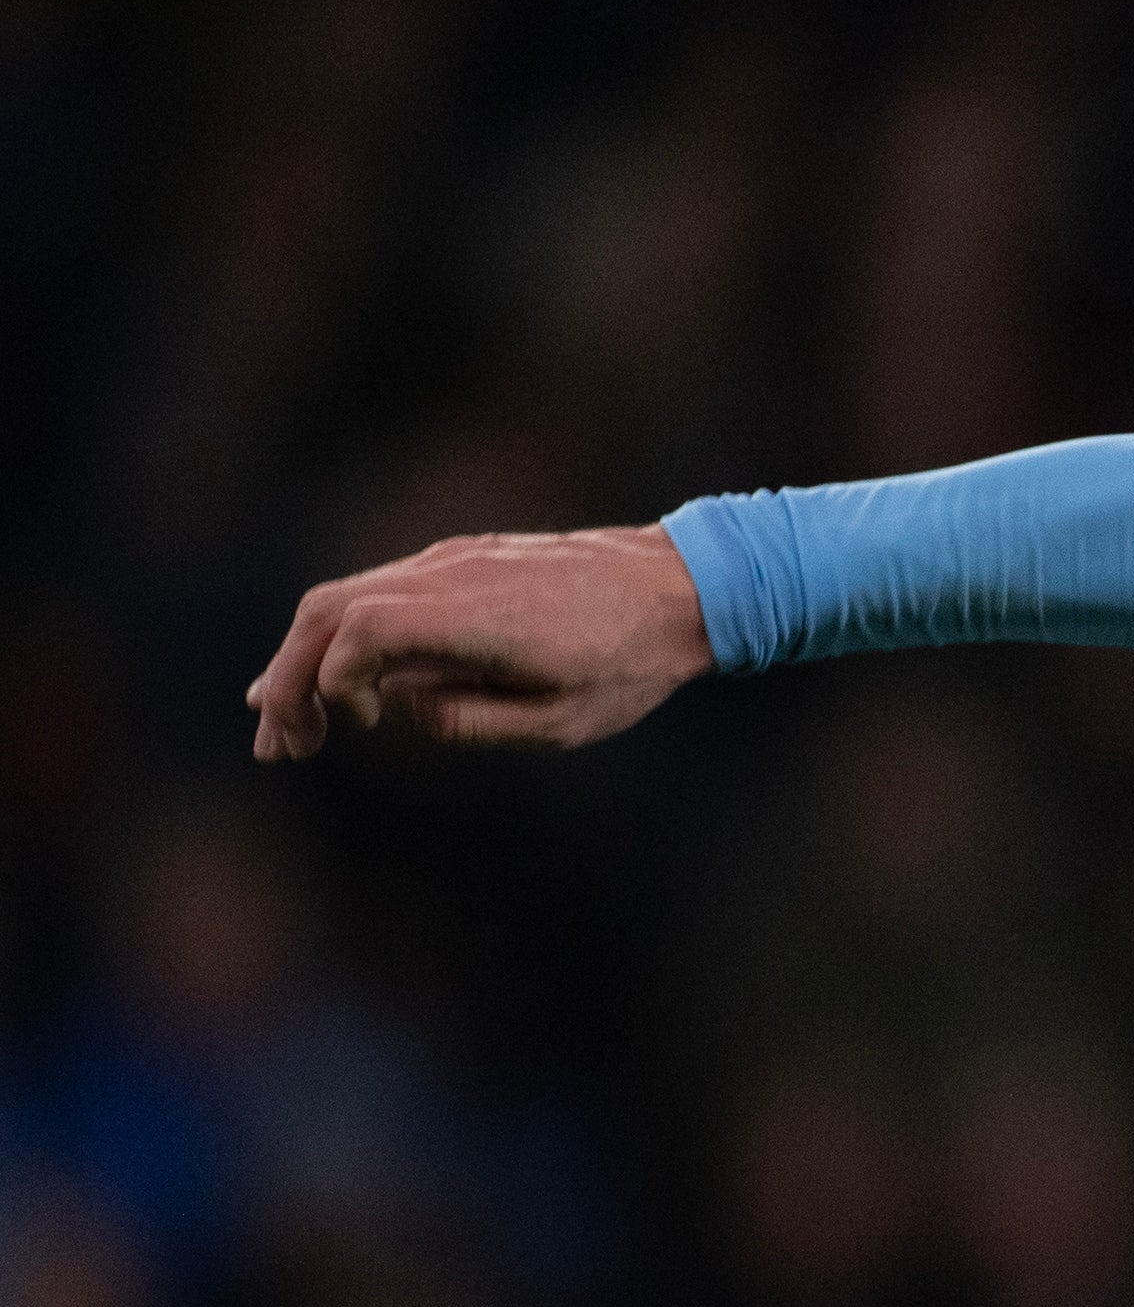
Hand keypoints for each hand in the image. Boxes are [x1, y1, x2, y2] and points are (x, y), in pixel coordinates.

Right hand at [246, 525, 712, 760]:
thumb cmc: (632, 663)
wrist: (682, 586)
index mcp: (472, 615)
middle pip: (328, 610)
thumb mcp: (562, 720)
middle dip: (289, 678)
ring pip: (347, 597)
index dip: (330, 680)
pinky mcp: (461, 559)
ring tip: (293, 725)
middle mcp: (448, 574)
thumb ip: (471, 720)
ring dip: (308, 659)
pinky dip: (345, 636)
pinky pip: (382, 592)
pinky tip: (339, 681)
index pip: (359, 629)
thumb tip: (401, 709)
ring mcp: (451, 560)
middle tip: (278, 747)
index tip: (354, 729)